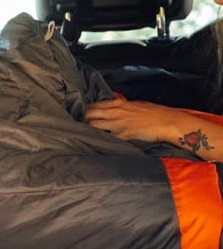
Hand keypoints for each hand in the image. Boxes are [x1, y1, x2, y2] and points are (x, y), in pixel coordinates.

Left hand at [85, 97, 200, 144]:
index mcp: (119, 104)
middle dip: (82, 120)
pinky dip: (98, 140)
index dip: (85, 111)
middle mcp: (116, 112)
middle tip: (79, 127)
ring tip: (84, 136)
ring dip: (87, 130)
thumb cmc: (155, 114)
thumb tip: (113, 109)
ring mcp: (118, 123)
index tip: (82, 117)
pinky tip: (95, 144)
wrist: (168, 122)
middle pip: (89, 113)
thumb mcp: (136, 105)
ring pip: (93, 125)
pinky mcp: (122, 135)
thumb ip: (122, 107)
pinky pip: (105, 137)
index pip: (94, 105)